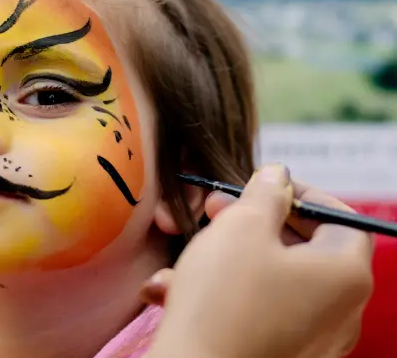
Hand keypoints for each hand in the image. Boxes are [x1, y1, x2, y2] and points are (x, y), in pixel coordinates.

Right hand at [145, 164, 373, 357]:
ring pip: (270, 279)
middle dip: (253, 223)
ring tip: (184, 257)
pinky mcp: (282, 355)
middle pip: (304, 248)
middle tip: (214, 209)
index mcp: (345, 274)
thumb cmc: (224, 295)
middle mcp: (341, 311)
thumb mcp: (242, 226)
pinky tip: (171, 291)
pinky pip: (257, 311)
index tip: (262, 186)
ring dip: (226, 259)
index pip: (343, 217)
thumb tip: (278, 176)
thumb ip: (265, 193)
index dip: (303, 193)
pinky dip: (222, 295)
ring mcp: (313, 339)